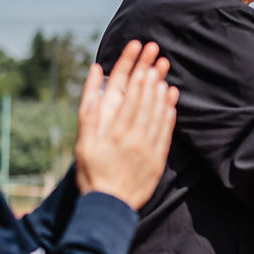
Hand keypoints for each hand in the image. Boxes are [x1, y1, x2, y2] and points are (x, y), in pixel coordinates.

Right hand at [75, 40, 178, 209]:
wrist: (108, 206)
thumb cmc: (92, 171)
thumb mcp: (83, 140)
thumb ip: (90, 107)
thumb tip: (95, 74)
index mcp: (110, 128)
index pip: (123, 88)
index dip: (131, 66)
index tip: (137, 47)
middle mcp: (130, 134)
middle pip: (142, 94)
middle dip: (149, 69)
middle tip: (156, 50)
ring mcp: (146, 145)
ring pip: (156, 108)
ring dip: (160, 85)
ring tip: (163, 66)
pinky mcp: (158, 157)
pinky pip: (165, 128)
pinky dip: (168, 109)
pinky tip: (170, 95)